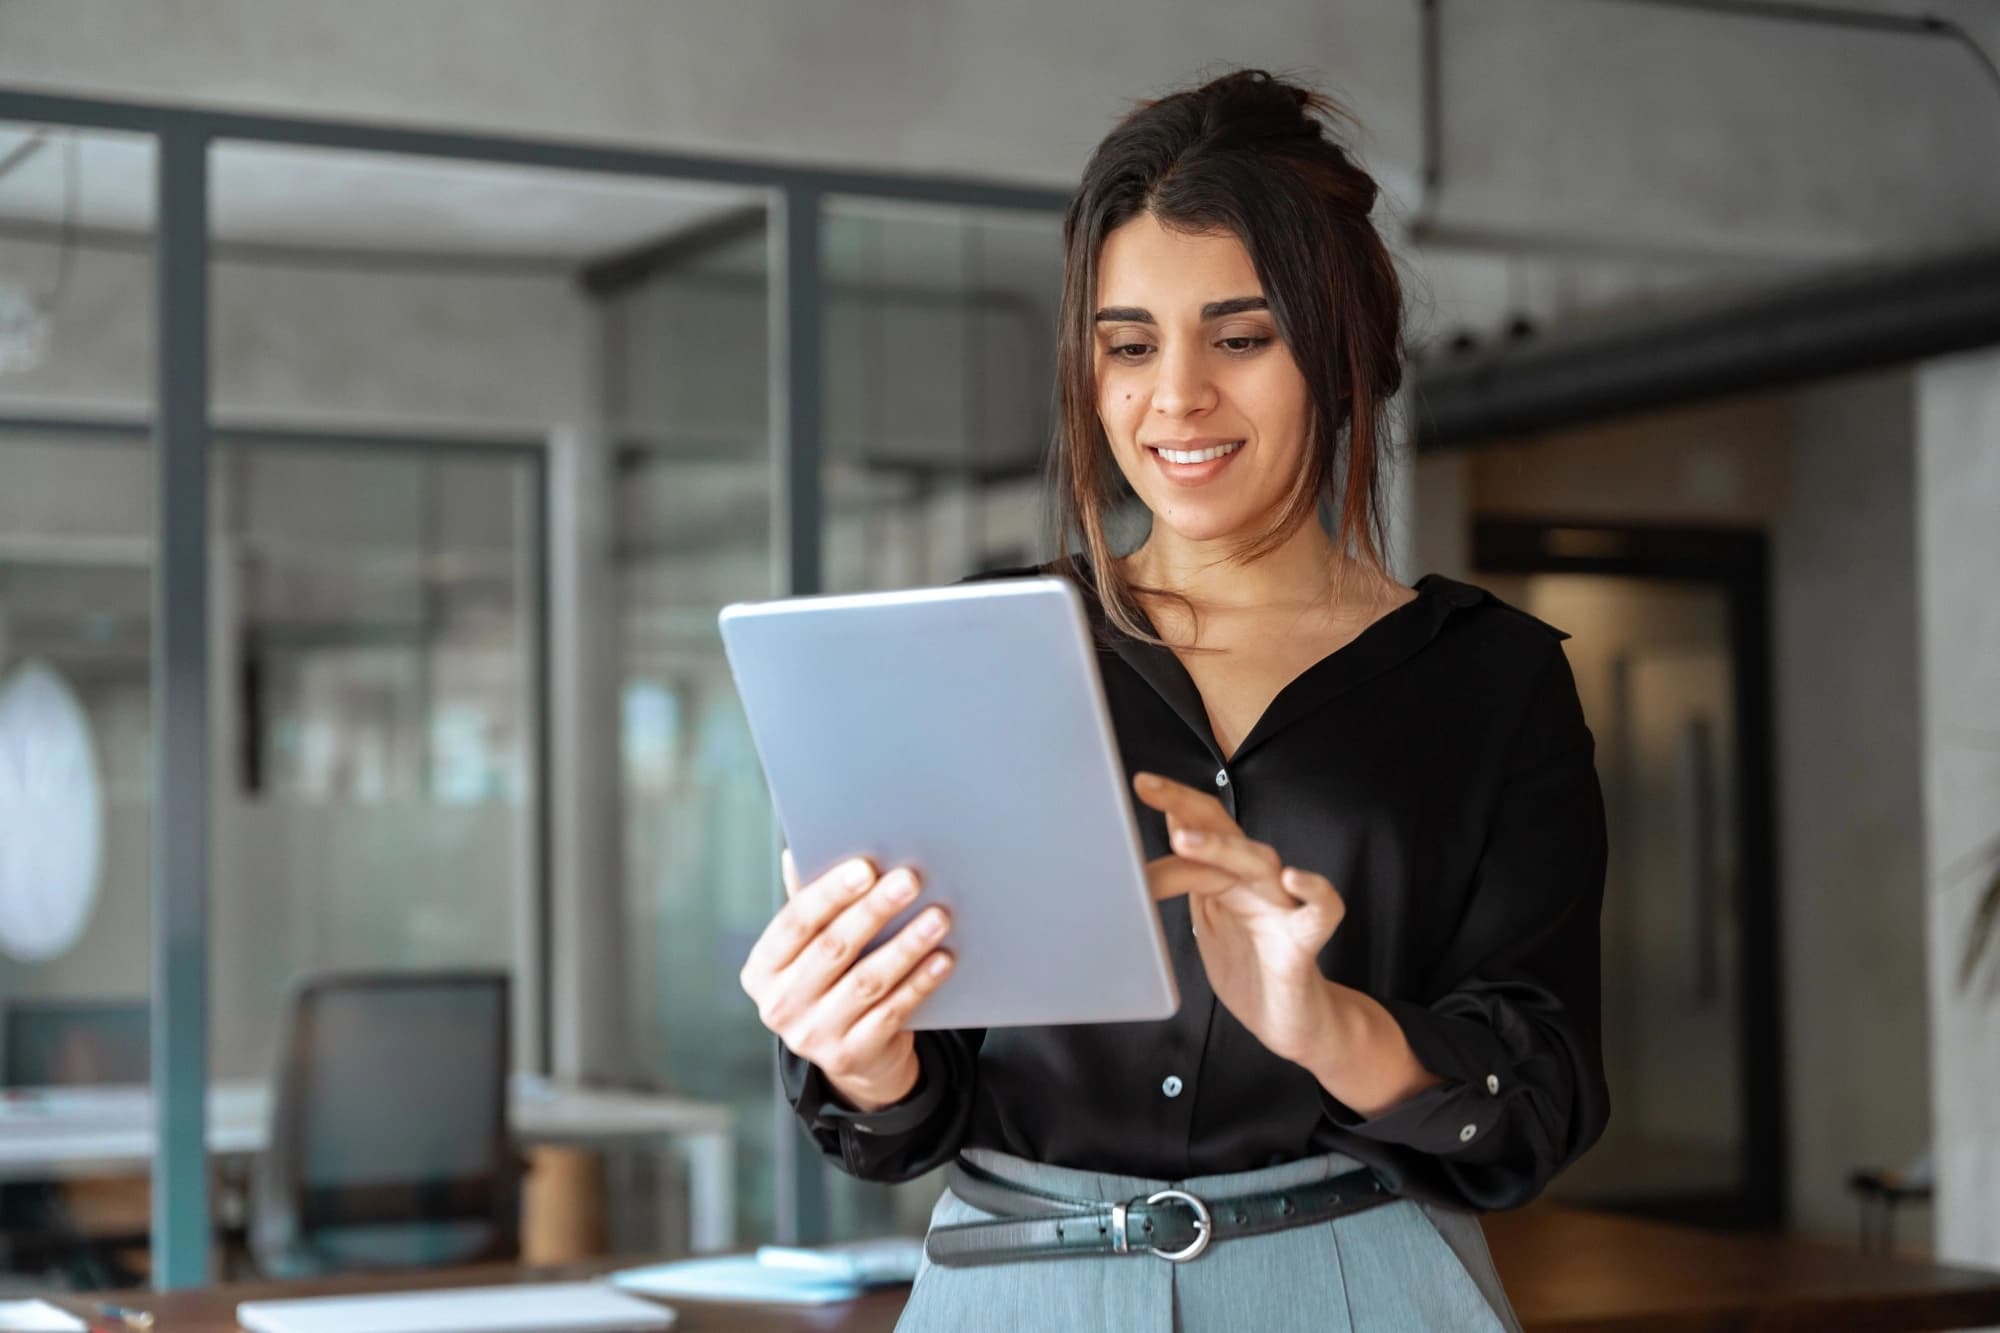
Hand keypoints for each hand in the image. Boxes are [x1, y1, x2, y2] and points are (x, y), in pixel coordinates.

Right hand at [738, 849, 954, 1112]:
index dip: (830, 893)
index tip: (866, 866)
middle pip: (833, 948)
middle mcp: (780, 1005)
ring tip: (938, 916)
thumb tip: (798, 850)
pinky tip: (943, 958)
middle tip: (910, 880)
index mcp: (763, 969)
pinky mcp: (850, 1056)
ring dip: (906, 945)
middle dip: (874, 910)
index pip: (795, 922)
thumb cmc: (831, 980)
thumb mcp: (810, 949)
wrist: (852, 1056)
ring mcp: (813, 1036)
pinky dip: (920, 984)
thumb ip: (808, 904)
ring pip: (867, 981)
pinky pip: (892, 1013)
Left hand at [1133, 771, 1345, 1065]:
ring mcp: (1282, 908)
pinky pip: (1321, 911)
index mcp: (1229, 875)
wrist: (1288, 1021)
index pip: (1200, 828)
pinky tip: (1293, 880)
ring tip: (1184, 840)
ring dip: (1222, 848)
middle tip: (1148, 787)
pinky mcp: (1303, 943)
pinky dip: (1314, 891)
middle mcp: (1257, 882)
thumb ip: (1185, 881)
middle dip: (1186, 804)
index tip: (1138, 785)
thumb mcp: (1204, 919)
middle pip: (1225, 831)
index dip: (1171, 806)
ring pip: (1259, 862)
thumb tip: (1143, 852)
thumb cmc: (1248, 967)